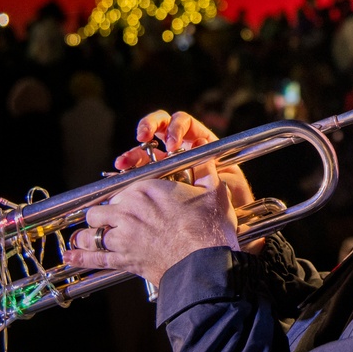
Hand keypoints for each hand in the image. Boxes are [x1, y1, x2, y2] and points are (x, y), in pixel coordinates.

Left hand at [63, 171, 237, 286]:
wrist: (204, 262)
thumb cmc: (210, 228)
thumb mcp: (213, 192)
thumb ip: (205, 171)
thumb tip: (206, 154)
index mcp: (146, 189)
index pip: (121, 189)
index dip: (120, 199)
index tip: (122, 205)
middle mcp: (128, 209)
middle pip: (100, 209)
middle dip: (101, 216)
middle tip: (105, 222)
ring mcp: (122, 235)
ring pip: (92, 232)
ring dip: (87, 236)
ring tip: (83, 238)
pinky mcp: (123, 259)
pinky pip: (95, 258)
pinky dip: (80, 258)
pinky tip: (70, 258)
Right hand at [114, 109, 254, 209]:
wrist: (225, 228)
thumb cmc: (231, 203)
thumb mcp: (226, 181)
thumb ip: (212, 163)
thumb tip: (198, 142)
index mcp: (201, 143)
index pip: (185, 123)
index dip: (176, 128)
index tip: (172, 145)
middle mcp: (181, 150)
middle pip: (160, 126)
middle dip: (149, 126)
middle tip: (142, 136)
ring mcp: (166, 164)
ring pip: (145, 149)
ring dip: (133, 152)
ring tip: (123, 162)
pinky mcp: (154, 182)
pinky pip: (139, 173)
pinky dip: (129, 174)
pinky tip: (121, 179)